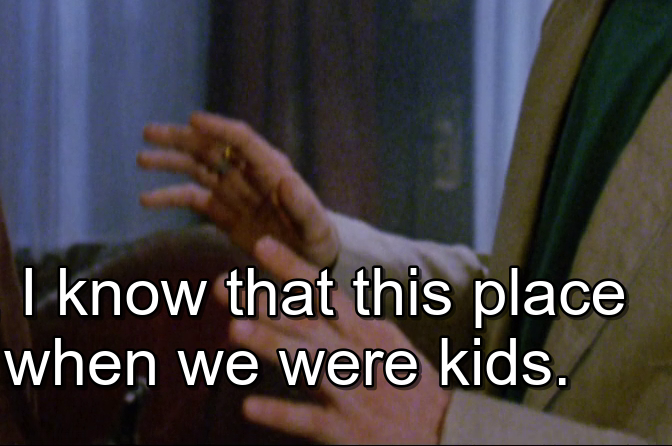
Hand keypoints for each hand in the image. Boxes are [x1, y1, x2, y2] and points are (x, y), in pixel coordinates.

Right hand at [138, 111, 339, 267]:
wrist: (310, 260)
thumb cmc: (316, 238)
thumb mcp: (315, 225)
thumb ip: (303, 206)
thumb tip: (288, 183)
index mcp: (270, 168)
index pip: (241, 139)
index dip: (218, 128)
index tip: (192, 119)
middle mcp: (246, 172)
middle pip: (209, 147)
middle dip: (180, 139)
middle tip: (148, 133)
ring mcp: (231, 190)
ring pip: (195, 168)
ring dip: (169, 161)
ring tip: (141, 159)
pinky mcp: (221, 211)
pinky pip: (191, 198)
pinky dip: (169, 197)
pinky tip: (146, 199)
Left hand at [232, 237, 449, 444]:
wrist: (448, 436)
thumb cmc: (414, 393)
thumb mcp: (391, 349)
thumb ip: (352, 328)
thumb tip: (316, 303)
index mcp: (368, 333)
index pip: (324, 293)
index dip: (292, 268)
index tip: (260, 244)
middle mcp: (357, 355)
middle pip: (304, 322)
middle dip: (262, 303)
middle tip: (222, 287)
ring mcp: (350, 392)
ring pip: (305, 362)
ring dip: (269, 344)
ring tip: (233, 330)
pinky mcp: (345, 429)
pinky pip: (307, 419)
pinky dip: (279, 412)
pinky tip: (248, 406)